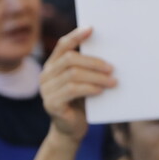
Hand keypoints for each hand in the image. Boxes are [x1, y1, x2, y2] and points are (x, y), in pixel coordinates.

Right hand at [39, 26, 116, 143]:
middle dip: (93, 62)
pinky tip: (101, 90)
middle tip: (111, 68)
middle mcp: (46, 75)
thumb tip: (110, 54)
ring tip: (112, 81)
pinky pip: (71, 90)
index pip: (62, 45)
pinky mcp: (51, 104)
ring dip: (96, 77)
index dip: (76, 36)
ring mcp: (46, 90)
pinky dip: (89, 88)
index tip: (91, 29)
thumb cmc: (81, 103)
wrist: (71, 130)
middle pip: (69, 59)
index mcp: (53, 65)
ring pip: (72, 75)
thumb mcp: (84, 82)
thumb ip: (87, 69)